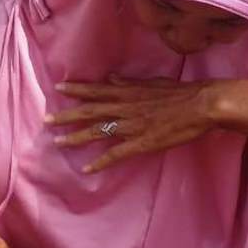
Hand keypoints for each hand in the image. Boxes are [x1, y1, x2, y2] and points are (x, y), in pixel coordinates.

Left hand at [47, 75, 215, 172]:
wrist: (201, 105)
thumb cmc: (180, 93)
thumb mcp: (152, 83)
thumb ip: (130, 83)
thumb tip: (112, 78)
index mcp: (128, 92)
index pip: (97, 90)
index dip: (77, 89)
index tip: (59, 88)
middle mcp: (125, 108)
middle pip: (90, 112)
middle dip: (67, 116)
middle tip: (47, 120)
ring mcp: (132, 126)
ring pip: (97, 132)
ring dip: (76, 137)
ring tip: (58, 142)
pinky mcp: (142, 143)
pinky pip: (116, 154)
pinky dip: (100, 162)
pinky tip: (87, 169)